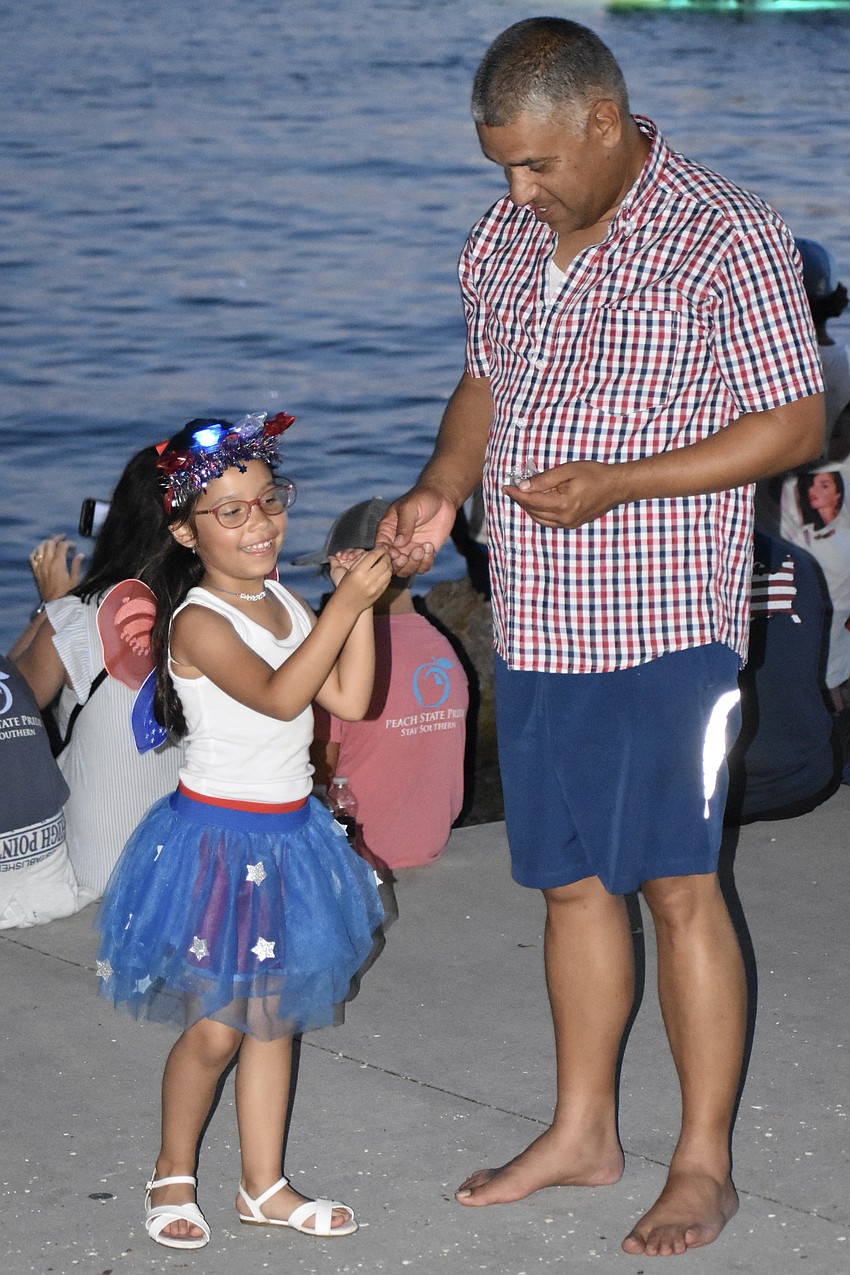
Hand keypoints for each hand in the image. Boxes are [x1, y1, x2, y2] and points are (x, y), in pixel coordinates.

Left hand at [29, 535, 84, 600]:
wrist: (54, 604)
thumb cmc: (68, 593)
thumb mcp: (76, 580)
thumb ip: (77, 565)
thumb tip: (80, 555)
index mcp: (58, 564)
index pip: (62, 546)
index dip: (69, 543)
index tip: (74, 546)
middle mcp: (47, 563)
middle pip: (50, 544)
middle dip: (57, 538)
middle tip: (63, 537)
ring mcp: (40, 566)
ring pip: (40, 548)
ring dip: (46, 542)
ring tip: (52, 541)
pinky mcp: (35, 571)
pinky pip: (32, 557)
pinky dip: (36, 551)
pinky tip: (40, 550)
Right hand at [331, 545, 392, 610]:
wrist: (347, 605)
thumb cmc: (345, 586)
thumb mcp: (349, 571)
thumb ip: (360, 560)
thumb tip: (372, 551)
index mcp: (358, 572)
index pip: (372, 556)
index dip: (379, 550)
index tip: (381, 547)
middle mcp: (368, 579)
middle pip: (383, 563)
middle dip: (387, 556)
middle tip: (386, 553)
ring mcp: (375, 587)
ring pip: (388, 572)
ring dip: (389, 564)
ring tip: (387, 561)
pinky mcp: (379, 593)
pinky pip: (388, 581)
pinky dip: (388, 574)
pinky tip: (386, 571)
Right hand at [374, 488, 457, 576]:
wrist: (442, 498)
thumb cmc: (421, 498)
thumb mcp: (409, 507)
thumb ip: (404, 525)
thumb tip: (398, 544)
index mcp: (387, 531)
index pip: (381, 549)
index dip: (386, 555)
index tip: (396, 552)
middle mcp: (397, 544)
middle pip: (392, 564)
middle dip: (398, 564)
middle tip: (406, 556)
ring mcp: (411, 550)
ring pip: (406, 570)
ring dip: (413, 564)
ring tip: (421, 548)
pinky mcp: (425, 553)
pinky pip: (422, 567)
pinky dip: (425, 563)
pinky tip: (430, 547)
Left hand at [505, 461, 629, 528]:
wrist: (616, 486)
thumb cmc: (594, 474)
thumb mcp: (567, 470)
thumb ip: (544, 479)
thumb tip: (523, 486)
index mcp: (563, 504)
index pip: (532, 501)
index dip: (517, 494)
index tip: (506, 487)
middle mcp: (564, 518)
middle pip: (533, 511)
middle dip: (521, 500)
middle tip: (512, 489)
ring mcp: (569, 523)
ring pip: (539, 519)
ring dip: (528, 508)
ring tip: (522, 495)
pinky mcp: (572, 524)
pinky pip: (549, 521)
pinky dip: (539, 513)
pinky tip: (537, 502)